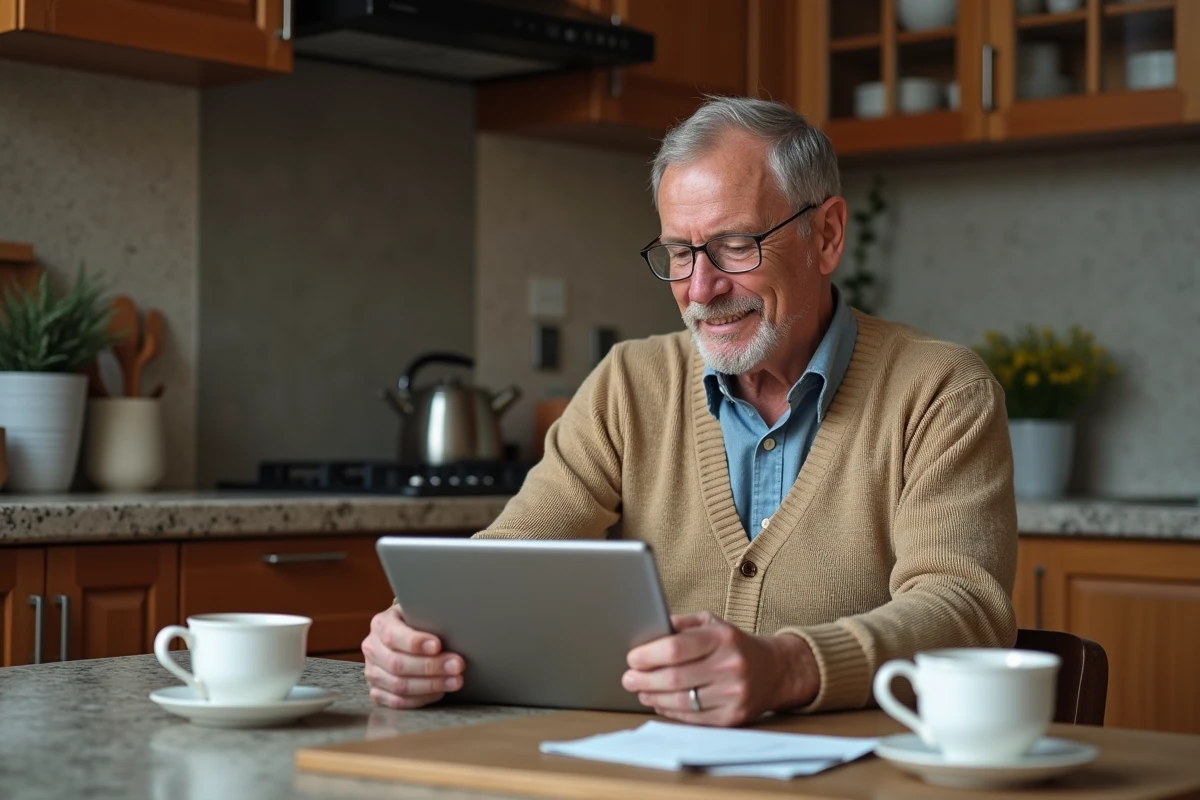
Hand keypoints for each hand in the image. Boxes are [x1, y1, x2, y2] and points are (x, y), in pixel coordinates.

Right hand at [362, 605, 464, 708]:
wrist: (403, 635)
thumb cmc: (417, 623)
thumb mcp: (420, 612)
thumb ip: (429, 619)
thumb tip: (454, 630)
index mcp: (381, 624)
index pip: (393, 635)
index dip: (415, 643)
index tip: (438, 645)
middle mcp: (372, 648)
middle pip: (397, 664)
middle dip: (430, 666)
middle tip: (457, 665)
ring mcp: (372, 672)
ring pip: (398, 686)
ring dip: (430, 686)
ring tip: (455, 681)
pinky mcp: (377, 692)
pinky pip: (398, 702)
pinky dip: (421, 699)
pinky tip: (439, 692)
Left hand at [621, 611, 818, 726]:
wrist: (775, 670)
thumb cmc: (734, 644)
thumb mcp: (711, 623)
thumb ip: (680, 625)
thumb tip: (647, 632)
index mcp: (722, 638)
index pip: (676, 648)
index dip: (649, 655)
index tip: (632, 658)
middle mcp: (731, 666)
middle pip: (675, 677)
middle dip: (644, 679)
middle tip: (628, 678)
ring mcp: (734, 694)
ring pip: (682, 701)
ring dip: (654, 697)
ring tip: (640, 690)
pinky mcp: (733, 717)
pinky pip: (693, 718)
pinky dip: (670, 711)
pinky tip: (659, 702)